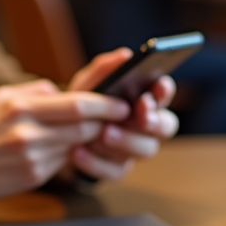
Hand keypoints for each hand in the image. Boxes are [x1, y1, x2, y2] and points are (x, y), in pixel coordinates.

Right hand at [0, 79, 129, 204]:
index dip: (107, 104)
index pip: (79, 103)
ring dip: (90, 139)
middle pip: (85, 126)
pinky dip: (70, 154)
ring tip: (94, 130)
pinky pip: (63, 162)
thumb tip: (68, 90)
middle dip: (107, 122)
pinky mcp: (33, 176)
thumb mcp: (0, 98)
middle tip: (119, 117)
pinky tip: (65, 149)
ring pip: (78, 145)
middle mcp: (27, 132)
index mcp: (20, 106)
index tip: (122, 102)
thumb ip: (37, 92)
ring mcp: (31, 157)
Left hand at [66, 48, 179, 180]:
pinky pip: (115, 171)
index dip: (165, 91)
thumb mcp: (87, 85)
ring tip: (104, 132)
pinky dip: (96, 162)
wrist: (59, 137)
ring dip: (126, 140)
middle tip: (139, 113)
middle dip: (154, 120)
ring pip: (146, 150)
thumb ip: (104, 70)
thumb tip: (125, 55)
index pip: (164, 95)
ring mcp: (134, 150)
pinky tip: (78, 152)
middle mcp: (146, 127)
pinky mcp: (117, 169)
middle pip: (166, 126)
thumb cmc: (83, 105)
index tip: (157, 85)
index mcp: (144, 101)